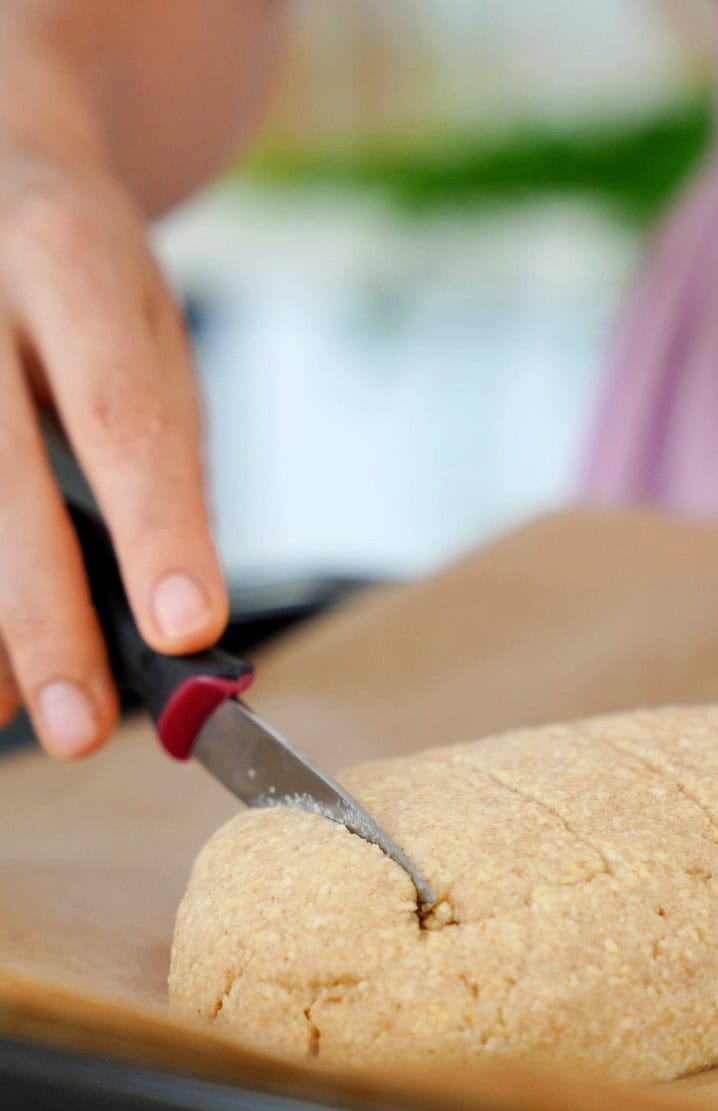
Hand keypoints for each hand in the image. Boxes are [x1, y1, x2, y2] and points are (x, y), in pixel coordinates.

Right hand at [0, 150, 226, 757]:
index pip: (121, 413)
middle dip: (39, 619)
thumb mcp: (152, 342)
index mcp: (71, 260)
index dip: (155, 529)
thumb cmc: (87, 286)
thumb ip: (162, 471)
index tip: (187, 633)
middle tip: (80, 730)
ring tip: (16, 713)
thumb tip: (171, 632)